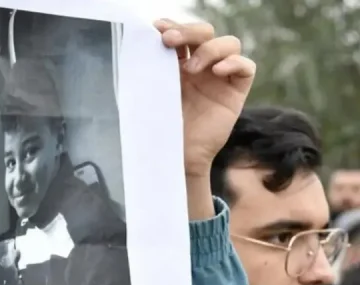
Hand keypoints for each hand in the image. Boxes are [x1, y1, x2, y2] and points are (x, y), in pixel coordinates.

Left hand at [154, 19, 255, 177]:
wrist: (176, 155)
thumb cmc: (161, 127)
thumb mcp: (152, 94)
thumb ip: (152, 70)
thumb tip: (140, 44)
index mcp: (179, 64)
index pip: (182, 35)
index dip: (173, 26)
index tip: (156, 27)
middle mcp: (202, 66)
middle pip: (205, 32)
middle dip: (188, 31)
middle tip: (169, 41)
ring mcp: (220, 77)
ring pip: (229, 43)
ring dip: (210, 48)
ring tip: (192, 68)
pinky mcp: (236, 92)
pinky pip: (246, 67)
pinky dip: (235, 63)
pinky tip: (218, 71)